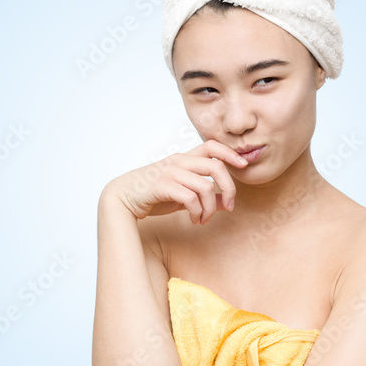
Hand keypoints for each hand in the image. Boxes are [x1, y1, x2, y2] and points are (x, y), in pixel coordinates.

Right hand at [102, 139, 249, 224]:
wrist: (122, 199)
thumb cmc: (153, 195)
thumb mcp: (183, 195)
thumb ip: (204, 197)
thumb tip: (227, 202)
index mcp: (185, 159)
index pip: (212, 146)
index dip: (230, 153)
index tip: (243, 166)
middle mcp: (179, 162)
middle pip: (216, 166)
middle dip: (230, 188)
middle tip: (230, 206)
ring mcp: (171, 172)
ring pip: (206, 187)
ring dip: (211, 208)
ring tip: (204, 219)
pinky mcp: (163, 186)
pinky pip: (191, 198)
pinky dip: (197, 212)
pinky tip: (194, 219)